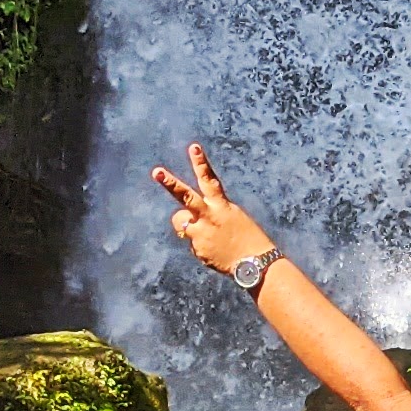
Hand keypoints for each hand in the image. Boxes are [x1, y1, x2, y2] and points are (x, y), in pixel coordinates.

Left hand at [152, 147, 279, 280]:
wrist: (254, 264)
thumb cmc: (246, 238)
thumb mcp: (232, 217)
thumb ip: (209, 212)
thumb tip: (188, 220)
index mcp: (221, 206)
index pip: (209, 180)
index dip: (201, 163)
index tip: (193, 147)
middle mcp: (209, 217)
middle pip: (185, 197)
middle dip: (170, 183)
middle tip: (156, 171)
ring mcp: (201, 234)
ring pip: (181, 223)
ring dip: (188, 226)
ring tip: (209, 236)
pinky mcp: (197, 249)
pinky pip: (192, 243)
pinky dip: (201, 246)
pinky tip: (216, 251)